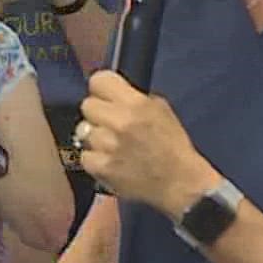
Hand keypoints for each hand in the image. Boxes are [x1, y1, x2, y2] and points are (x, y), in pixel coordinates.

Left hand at [77, 71, 211, 214]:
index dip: (101, 88)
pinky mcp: (101, 167)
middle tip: (110, 124)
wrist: (179, 181)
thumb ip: (132, 97)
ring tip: (112, 145)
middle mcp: (119, 121)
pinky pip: (85, 155)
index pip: (98, 81)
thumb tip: (110, 93)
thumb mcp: (160, 109)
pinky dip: (94, 159)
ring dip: (95, 137)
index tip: (106, 96)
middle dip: (97, 113)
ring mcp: (107, 145)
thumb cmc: (172, 145)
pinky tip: (110, 161)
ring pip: (83, 131)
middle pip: (87, 105)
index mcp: (135, 103)